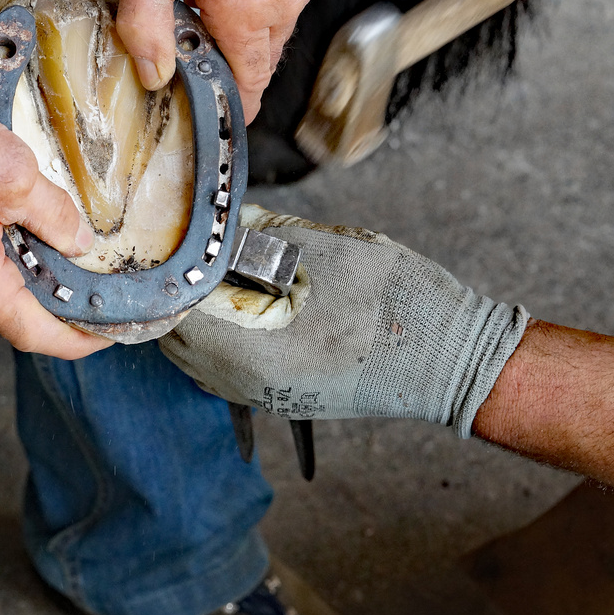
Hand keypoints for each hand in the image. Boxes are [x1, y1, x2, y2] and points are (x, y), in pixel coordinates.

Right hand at [0, 0, 105, 360]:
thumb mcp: (14, 175)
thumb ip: (57, 215)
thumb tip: (80, 241)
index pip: (41, 335)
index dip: (85, 336)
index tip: (116, 331)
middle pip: (19, 314)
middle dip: (62, 299)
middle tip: (104, 276)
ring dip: (32, 269)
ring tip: (66, 237)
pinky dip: (6, 252)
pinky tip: (23, 218)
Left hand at [118, 0, 328, 121]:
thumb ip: (146, 25)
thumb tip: (155, 75)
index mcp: (247, 3)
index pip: (249, 83)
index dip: (228, 101)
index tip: (208, 106)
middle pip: (260, 58)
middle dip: (226, 55)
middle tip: (189, 30)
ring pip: (273, 28)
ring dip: (241, 23)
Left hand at [159, 205, 527, 435]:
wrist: (445, 354)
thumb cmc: (387, 298)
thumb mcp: (316, 247)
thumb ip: (256, 232)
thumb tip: (221, 217)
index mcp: (239, 348)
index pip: (168, 310)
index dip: (169, 271)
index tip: (178, 238)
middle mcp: (240, 382)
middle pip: (178, 337)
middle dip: (183, 292)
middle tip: (200, 249)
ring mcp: (262, 395)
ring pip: (201, 355)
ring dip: (204, 315)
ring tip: (226, 273)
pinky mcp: (283, 397)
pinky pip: (230, 367)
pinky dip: (227, 335)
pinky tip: (252, 302)